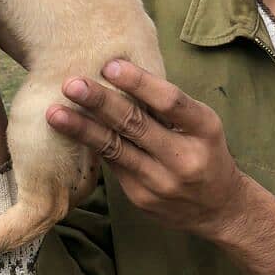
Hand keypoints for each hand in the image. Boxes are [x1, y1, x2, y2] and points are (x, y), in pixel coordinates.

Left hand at [46, 60, 244, 240]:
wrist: (220, 209)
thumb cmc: (203, 149)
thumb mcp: (199, 123)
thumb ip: (165, 104)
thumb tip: (116, 69)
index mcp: (204, 129)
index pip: (170, 102)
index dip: (139, 82)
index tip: (109, 65)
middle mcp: (184, 157)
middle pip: (136, 124)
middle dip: (100, 103)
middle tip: (71, 84)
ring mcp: (161, 181)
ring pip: (115, 149)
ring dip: (81, 129)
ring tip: (54, 113)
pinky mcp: (141, 197)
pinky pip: (111, 165)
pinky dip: (90, 145)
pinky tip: (69, 132)